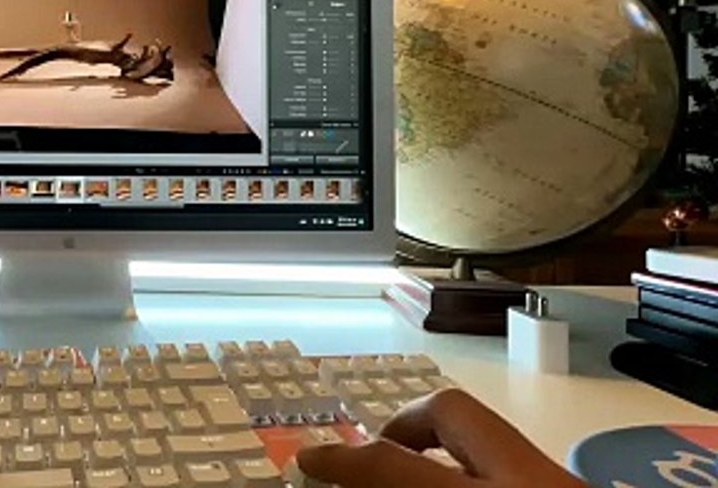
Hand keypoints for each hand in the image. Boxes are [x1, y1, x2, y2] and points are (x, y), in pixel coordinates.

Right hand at [297, 388, 587, 487]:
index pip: (392, 464)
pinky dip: (481, 471)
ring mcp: (563, 479)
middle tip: (368, 453)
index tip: (313, 461)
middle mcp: (531, 478)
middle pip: (450, 411)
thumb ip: (402, 484)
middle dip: (401, 424)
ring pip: (492, 436)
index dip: (342, 463)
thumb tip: (362, 474)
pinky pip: (518, 463)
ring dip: (443, 450)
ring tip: (413, 475)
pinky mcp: (579, 486)